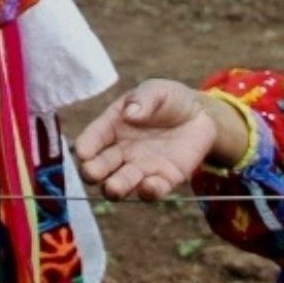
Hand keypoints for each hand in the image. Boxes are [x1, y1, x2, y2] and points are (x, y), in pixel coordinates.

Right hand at [74, 80, 248, 199]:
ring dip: (116, 188)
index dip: (85, 147)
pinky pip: (153, 190)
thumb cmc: (171, 99)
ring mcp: (141, 167)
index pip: (92, 139)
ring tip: (113, 188)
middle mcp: (121, 151)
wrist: (201, 115)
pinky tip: (149, 186)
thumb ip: (143, 99)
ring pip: (122, 183)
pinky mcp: (165, 178)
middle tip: (92, 174)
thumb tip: (130, 113)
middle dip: (92, 172)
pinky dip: (149, 192)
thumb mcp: (156, 90)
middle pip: (100, 166)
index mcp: (112, 127)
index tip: (82, 152)